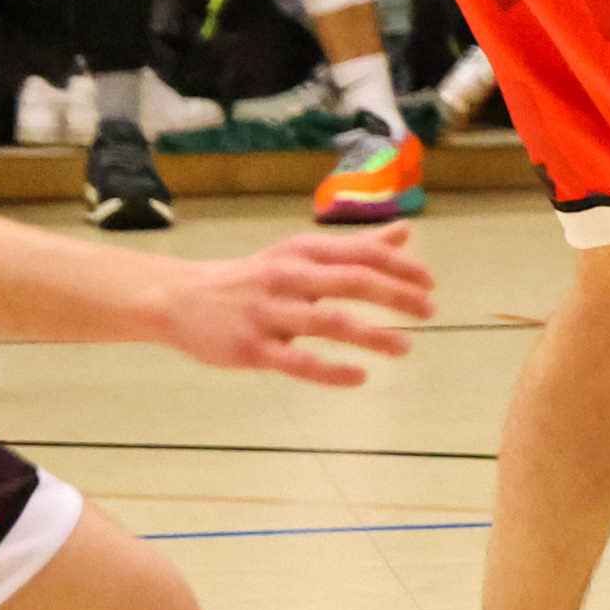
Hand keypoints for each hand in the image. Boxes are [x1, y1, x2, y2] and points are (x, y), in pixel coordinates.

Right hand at [157, 227, 435, 387]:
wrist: (179, 298)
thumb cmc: (254, 277)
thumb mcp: (301, 254)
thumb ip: (354, 247)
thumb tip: (406, 232)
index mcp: (302, 251)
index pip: (360, 253)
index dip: (399, 267)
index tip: (430, 283)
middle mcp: (287, 277)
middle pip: (351, 281)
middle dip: (396, 295)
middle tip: (430, 310)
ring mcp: (269, 313)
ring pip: (328, 322)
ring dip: (372, 335)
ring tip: (405, 348)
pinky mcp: (253, 348)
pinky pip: (298, 362)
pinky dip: (332, 372)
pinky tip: (360, 377)